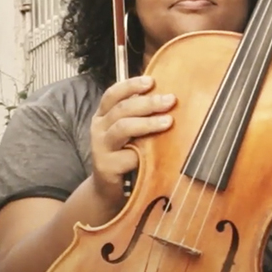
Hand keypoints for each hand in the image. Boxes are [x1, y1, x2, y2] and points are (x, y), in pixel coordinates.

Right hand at [90, 75, 175, 209]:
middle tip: (170, 100)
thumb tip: (171, 98)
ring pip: (123, 128)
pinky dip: (142, 154)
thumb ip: (142, 116)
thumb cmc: (127, 155)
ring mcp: (101, 147)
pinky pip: (127, 156)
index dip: (131, 86)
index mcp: (104, 115)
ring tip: (168, 121)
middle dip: (148, 103)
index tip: (152, 81)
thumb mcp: (132, 132)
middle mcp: (99, 128)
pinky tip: (156, 154)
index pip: (113, 94)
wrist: (110, 190)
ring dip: (148, 123)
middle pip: (122, 109)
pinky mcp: (106, 166)